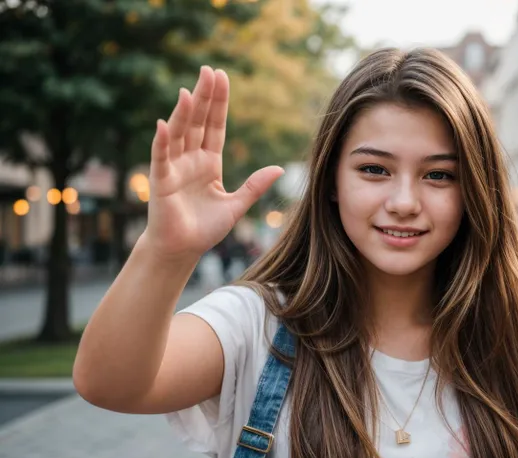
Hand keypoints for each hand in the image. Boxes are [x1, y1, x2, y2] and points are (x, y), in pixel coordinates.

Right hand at [142, 66, 283, 261]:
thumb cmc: (206, 229)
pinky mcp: (162, 181)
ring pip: (181, 134)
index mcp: (209, 163)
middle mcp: (191, 160)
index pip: (215, 127)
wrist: (183, 250)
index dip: (218, 103)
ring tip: (190, 89)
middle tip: (208, 71)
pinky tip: (165, 123)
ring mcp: (175, 168)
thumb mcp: (237, 205)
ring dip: (184, 112)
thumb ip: (255, 186)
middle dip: (204, 97)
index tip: (221, 78)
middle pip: (198, 122)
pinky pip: (162, 157)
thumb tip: (279, 168)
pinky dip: (163, 141)